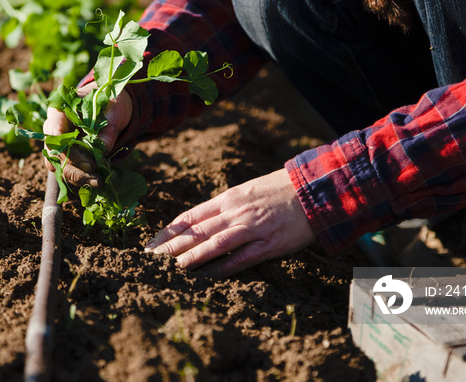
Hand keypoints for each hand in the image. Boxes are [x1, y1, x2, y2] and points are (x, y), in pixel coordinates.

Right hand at [42, 81, 132, 186]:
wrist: (111, 107)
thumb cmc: (110, 102)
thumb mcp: (114, 109)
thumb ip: (108, 127)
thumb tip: (103, 149)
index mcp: (61, 110)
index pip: (54, 130)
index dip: (67, 148)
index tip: (88, 163)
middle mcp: (54, 127)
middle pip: (56, 152)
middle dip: (75, 167)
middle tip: (96, 176)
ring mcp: (59, 143)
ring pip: (60, 164)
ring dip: (77, 176)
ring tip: (98, 183)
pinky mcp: (67, 154)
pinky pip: (67, 169)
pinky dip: (80, 177)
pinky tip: (94, 182)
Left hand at [144, 168, 315, 276]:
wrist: (314, 189)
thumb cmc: (279, 189)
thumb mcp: (247, 190)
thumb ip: (225, 206)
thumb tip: (201, 220)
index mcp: (229, 198)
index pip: (191, 216)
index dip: (170, 231)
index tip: (152, 244)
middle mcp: (236, 212)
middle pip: (198, 231)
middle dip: (172, 246)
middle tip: (151, 260)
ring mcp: (253, 228)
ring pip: (215, 244)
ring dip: (192, 257)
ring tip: (172, 268)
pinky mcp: (270, 244)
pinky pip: (242, 258)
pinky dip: (223, 267)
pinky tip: (207, 276)